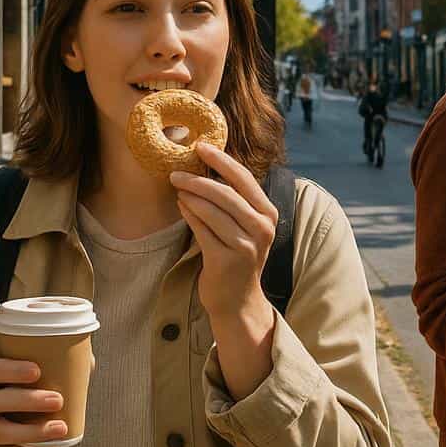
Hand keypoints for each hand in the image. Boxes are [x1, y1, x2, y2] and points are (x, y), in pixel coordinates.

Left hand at [171, 143, 278, 321]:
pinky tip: (180, 205)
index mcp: (269, 215)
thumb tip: (206, 164)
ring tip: (177, 187)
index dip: (221, 160)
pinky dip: (189, 214)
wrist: (237, 300)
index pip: (245, 179)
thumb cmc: (237, 255)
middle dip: (198, 179)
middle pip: (227, 194)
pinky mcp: (226, 260)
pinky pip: (202, 230)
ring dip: (190, 196)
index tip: (200, 146)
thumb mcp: (245, 226)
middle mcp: (262, 229)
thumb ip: (234, 200)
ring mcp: (245, 246)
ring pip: (212, 211)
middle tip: (176, 172)